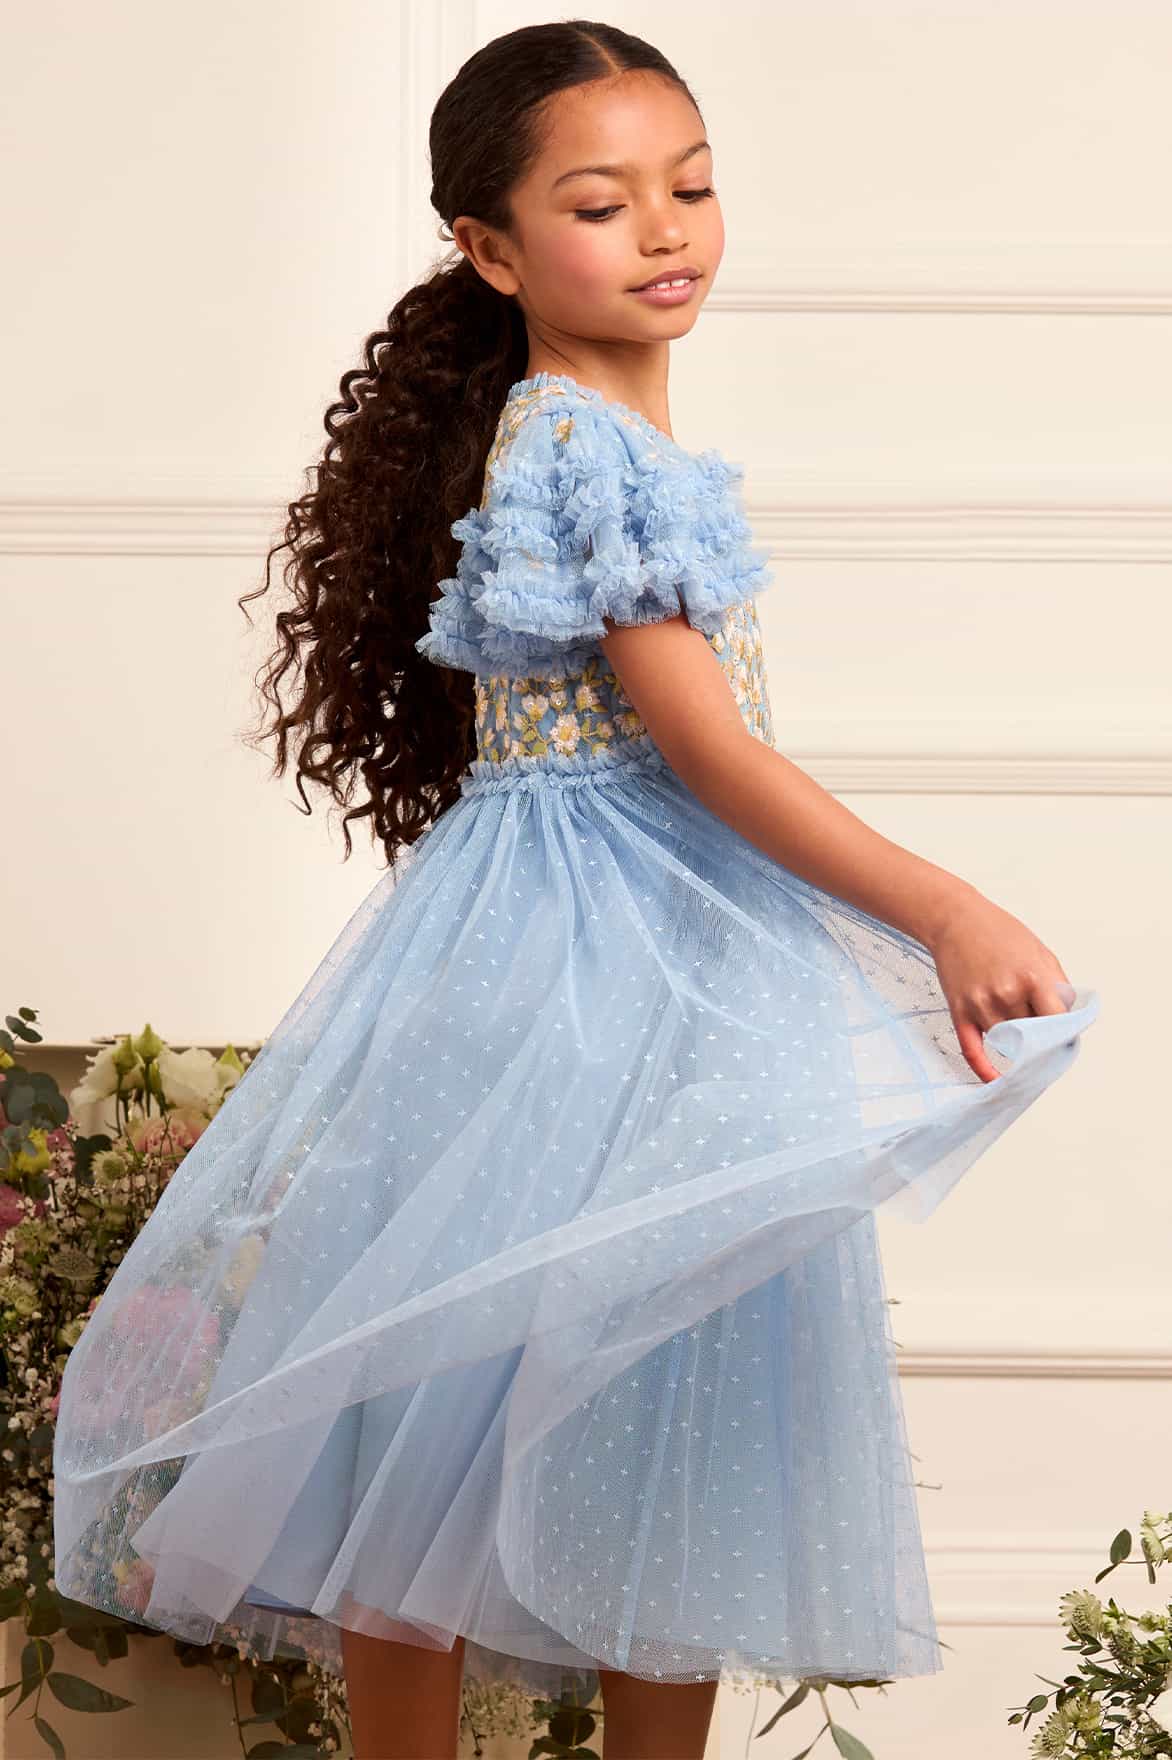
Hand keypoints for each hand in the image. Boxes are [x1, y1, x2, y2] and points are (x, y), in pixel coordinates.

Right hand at [923, 889, 1072, 1082]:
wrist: (955, 920)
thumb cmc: (998, 932)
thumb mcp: (1040, 952)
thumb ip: (1057, 986)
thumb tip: (1066, 1018)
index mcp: (1033, 977)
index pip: (1057, 1022)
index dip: (1063, 1032)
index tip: (1065, 1038)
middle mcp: (1007, 994)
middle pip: (1033, 1035)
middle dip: (1040, 1039)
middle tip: (1043, 1042)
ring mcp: (981, 1005)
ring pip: (1007, 1043)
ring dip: (1016, 1047)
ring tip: (1021, 1044)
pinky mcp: (959, 1011)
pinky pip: (972, 1050)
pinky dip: (984, 1069)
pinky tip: (995, 1078)